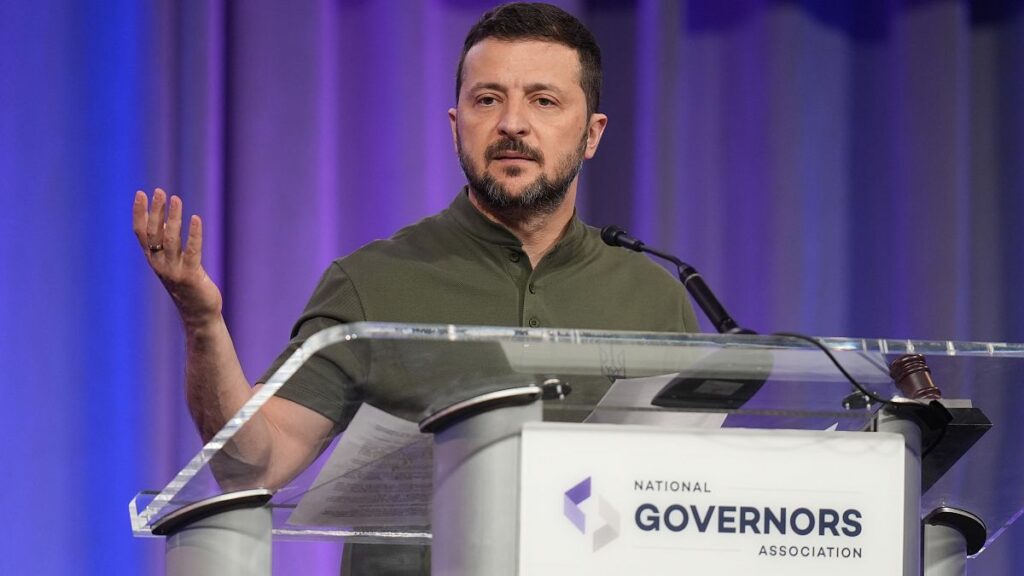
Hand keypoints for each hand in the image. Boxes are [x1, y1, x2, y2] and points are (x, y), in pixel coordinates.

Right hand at [133, 188, 222, 327]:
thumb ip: (166, 243)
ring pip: (171, 240)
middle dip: (156, 211)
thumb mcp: (173, 262)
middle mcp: (160, 264)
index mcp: (154, 259)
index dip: (139, 213)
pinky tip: (195, 219)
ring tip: (176, 199)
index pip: (141, 233)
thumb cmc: (187, 284)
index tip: (140, 194)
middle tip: (159, 191)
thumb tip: (163, 220)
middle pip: (154, 233)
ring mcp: (174, 271)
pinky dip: (193, 234)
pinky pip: (192, 251)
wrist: (198, 314)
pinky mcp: (191, 276)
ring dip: (173, 218)